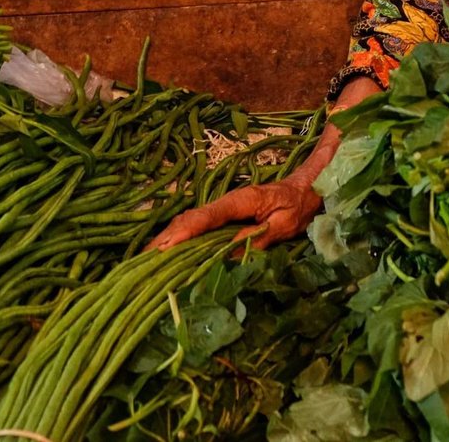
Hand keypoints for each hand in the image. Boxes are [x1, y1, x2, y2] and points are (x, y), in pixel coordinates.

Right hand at [146, 177, 321, 252]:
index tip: (165, 248)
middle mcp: (226, 201)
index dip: (185, 233)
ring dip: (167, 239)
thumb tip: (228, 255)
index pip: (207, 217)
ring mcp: (222, 207)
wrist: (306, 186)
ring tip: (144, 260)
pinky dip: (178, 237)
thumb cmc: (298, 205)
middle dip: (166, 239)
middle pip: (189, 219)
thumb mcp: (285, 224)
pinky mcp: (222, 215)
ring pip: (188, 221)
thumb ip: (258, 238)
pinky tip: (164, 252)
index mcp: (241, 200)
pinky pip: (196, 225)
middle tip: (142, 262)